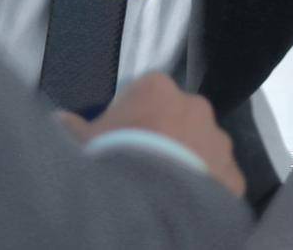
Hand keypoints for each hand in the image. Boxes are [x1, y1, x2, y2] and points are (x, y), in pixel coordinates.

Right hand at [60, 73, 244, 197]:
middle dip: (167, 136)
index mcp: (158, 88)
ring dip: (189, 161)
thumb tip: (59, 120)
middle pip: (180, 118)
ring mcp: (219, 141)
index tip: (123, 137)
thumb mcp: (81, 141)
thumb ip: (71, 126)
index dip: (134, 116)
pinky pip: (219, 179)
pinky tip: (185, 203)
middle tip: (146, 163)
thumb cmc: (113, 158)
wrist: (151, 200)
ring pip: (203, 147)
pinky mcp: (233, 175)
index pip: (147, 93)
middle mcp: (195, 107)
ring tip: (165, 188)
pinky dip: (206, 189)